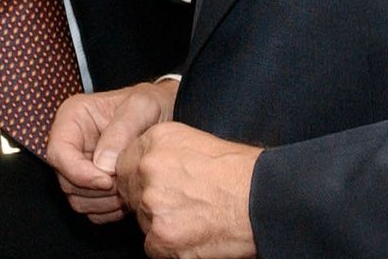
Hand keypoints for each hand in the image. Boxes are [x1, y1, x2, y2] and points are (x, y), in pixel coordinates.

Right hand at [46, 80, 176, 223]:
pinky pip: (91, 209)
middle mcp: (71, 143)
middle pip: (65, 180)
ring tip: (129, 188)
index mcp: (72, 118)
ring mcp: (79, 166)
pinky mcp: (91, 184)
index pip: (57, 152)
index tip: (107, 181)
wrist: (165, 114)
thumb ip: (120, 131)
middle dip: (96, 189)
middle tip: (125, 183)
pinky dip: (109, 210)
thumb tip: (102, 165)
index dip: (78, 172)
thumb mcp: (140, 107)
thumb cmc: (150, 105)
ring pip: (76, 198)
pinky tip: (128, 196)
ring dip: (104, 201)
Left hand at [116, 123, 260, 258]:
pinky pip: (154, 247)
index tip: (155, 186)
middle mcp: (147, 170)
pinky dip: (172, 246)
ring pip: (143, 221)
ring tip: (194, 217)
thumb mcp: (194, 140)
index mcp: (154, 141)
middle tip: (182, 204)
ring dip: (162, 223)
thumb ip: (161, 151)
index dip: (139, 179)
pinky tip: (195, 234)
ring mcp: (152, 205)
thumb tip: (141, 167)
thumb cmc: (238, 171)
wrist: (263, 199)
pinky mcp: (161, 238)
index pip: (124, 164)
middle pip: (131, 194)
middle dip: (150, 202)